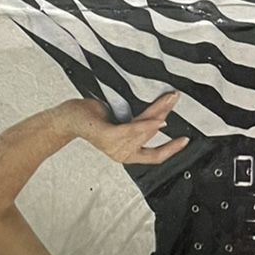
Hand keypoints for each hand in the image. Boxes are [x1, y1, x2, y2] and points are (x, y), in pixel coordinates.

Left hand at [66, 93, 188, 164]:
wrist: (70, 117)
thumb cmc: (94, 117)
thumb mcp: (123, 122)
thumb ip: (140, 125)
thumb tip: (162, 117)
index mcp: (126, 153)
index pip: (154, 157)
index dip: (172, 150)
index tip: (185, 140)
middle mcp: (121, 154)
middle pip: (152, 134)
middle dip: (166, 113)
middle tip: (175, 98)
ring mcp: (114, 147)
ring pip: (145, 128)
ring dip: (159, 111)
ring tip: (169, 97)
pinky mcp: (108, 137)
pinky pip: (132, 130)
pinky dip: (147, 124)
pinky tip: (159, 119)